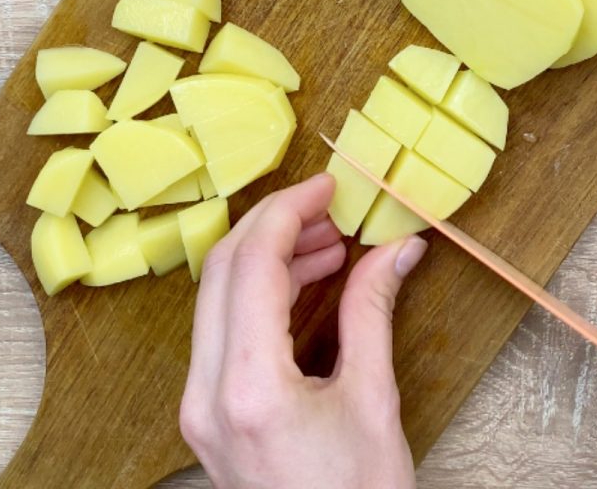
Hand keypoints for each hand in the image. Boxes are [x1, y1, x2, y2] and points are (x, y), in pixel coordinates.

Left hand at [180, 173, 427, 488]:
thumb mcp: (373, 401)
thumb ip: (373, 311)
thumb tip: (396, 249)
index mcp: (248, 389)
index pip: (253, 264)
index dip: (290, 210)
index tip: (327, 186)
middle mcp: (207, 393)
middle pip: (223, 270)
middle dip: (276, 224)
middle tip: (329, 208)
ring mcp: (200, 404)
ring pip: (220, 295)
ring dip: (271, 256)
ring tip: (329, 242)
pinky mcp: (210, 410)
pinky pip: (227, 327)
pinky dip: (265, 292)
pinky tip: (308, 278)